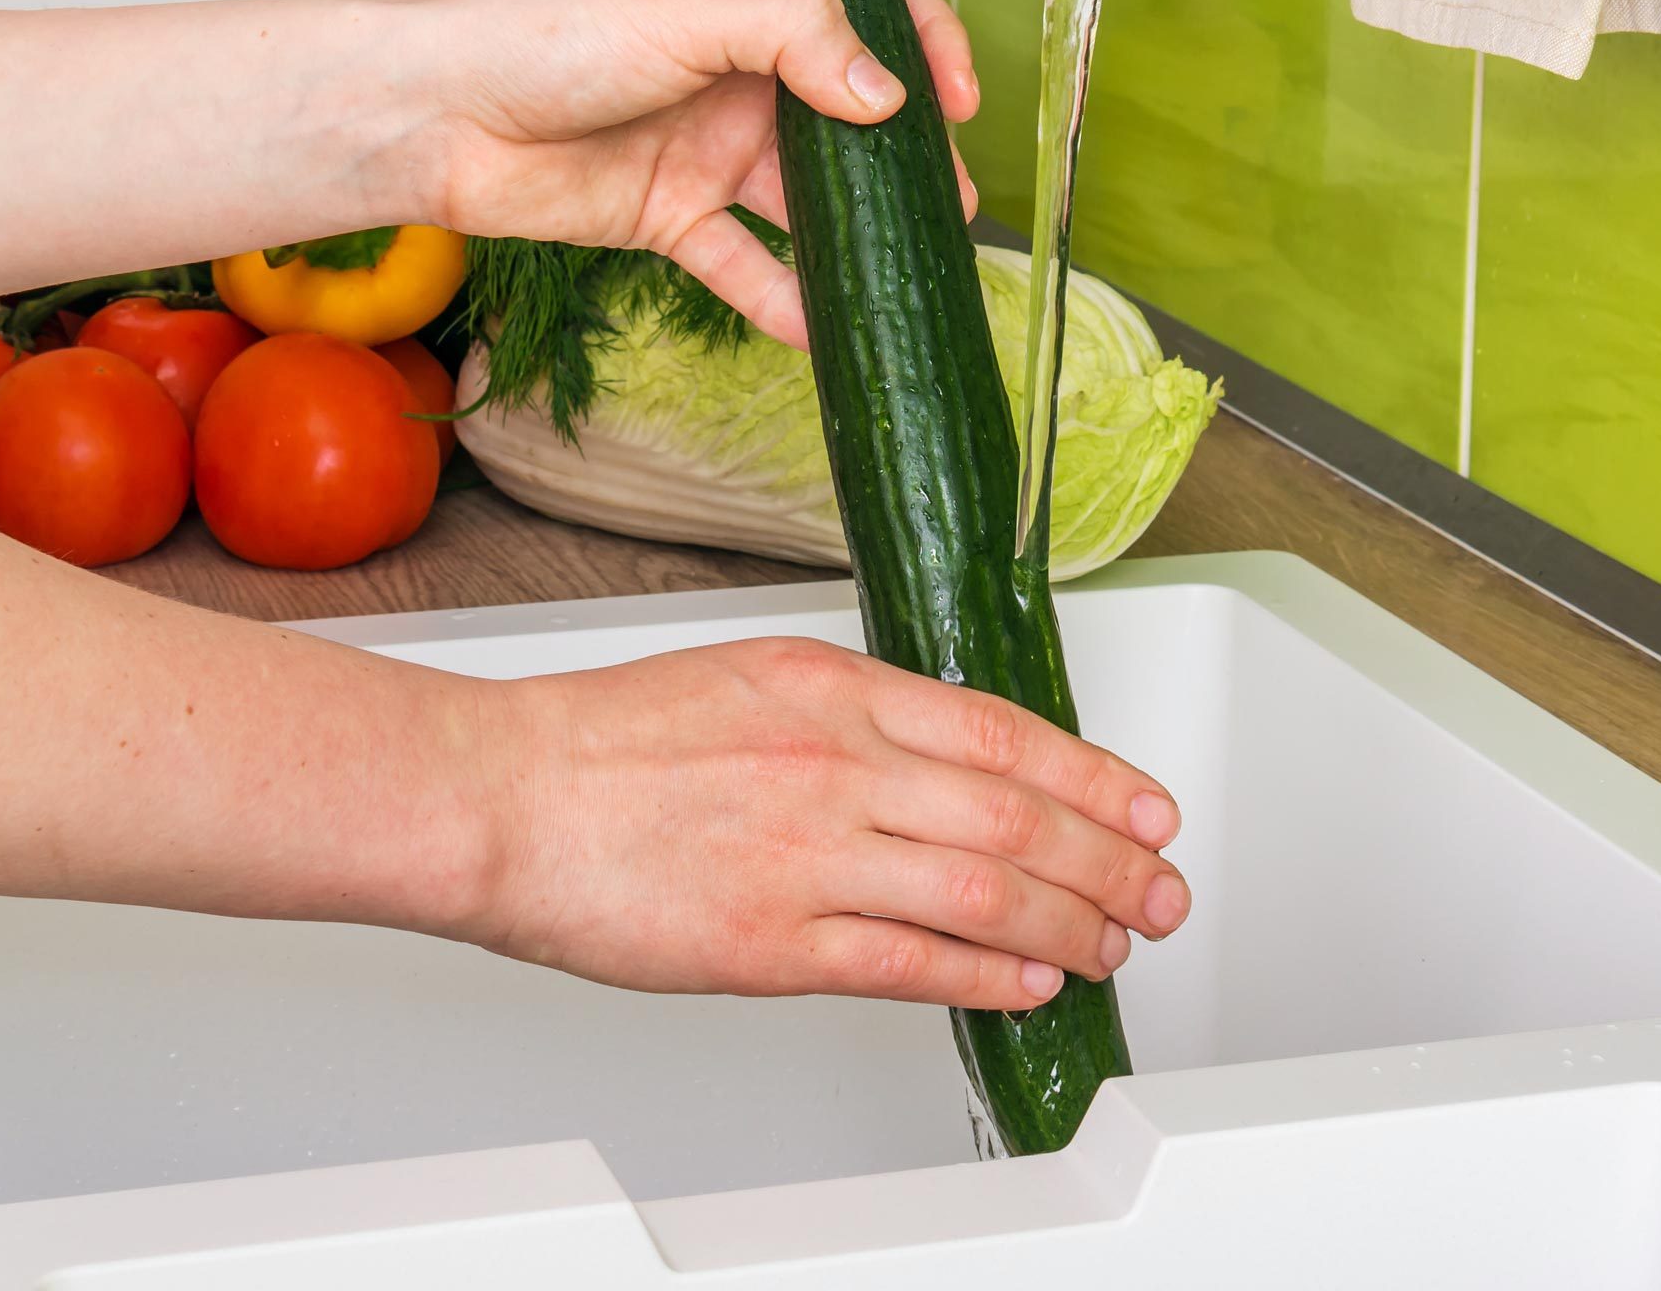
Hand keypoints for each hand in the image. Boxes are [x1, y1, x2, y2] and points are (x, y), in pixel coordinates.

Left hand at [420, 0, 980, 347]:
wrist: (436, 119)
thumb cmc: (536, 35)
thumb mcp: (683, 12)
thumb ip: (796, 39)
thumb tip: (887, 94)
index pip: (864, 3)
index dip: (923, 43)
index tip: (957, 99)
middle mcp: (737, 69)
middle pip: (850, 111)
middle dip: (905, 157)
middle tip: (950, 202)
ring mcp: (708, 145)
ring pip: (806, 197)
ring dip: (856, 233)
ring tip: (905, 268)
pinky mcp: (674, 216)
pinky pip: (746, 264)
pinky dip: (784, 299)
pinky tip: (821, 330)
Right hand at [467, 637, 1191, 1010]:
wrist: (500, 796)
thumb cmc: (609, 738)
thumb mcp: (755, 677)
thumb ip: (860, 714)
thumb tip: (959, 759)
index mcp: (835, 689)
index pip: (1006, 734)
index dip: (1097, 780)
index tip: (1149, 812)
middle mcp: (835, 765)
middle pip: (1016, 816)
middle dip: (1108, 862)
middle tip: (1160, 893)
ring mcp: (806, 856)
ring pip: (980, 891)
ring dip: (1066, 923)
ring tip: (1112, 944)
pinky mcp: (768, 943)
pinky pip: (906, 963)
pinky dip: (984, 975)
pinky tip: (1030, 984)